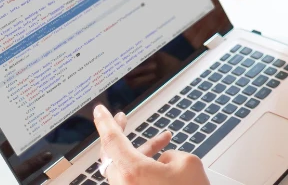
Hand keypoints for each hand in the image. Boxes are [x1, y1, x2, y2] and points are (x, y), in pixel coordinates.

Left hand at [93, 104, 208, 184]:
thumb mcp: (188, 163)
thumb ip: (171, 153)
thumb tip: (163, 158)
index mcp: (132, 171)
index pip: (112, 139)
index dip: (105, 122)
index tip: (99, 110)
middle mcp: (125, 184)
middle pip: (113, 152)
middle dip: (120, 133)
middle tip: (122, 118)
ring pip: (125, 165)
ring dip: (142, 150)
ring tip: (164, 138)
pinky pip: (133, 178)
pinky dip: (145, 165)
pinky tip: (164, 161)